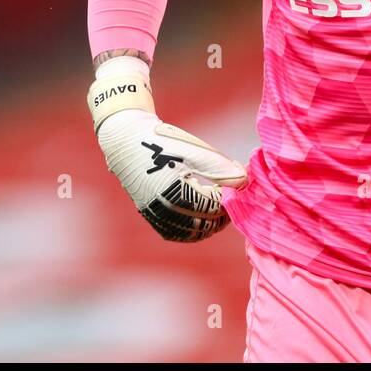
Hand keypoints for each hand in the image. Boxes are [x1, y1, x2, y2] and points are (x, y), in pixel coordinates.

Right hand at [98, 107, 247, 241]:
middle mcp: (163, 209)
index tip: (237, 187)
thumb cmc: (162, 141)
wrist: (126, 138)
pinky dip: (190, 229)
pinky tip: (200, 216)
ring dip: (208, 224)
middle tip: (231, 198)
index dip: (229, 200)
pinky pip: (174, 232)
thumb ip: (219, 167)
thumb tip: (244, 180)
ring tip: (218, 207)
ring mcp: (154, 214)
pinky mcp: (149, 213)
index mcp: (175, 193)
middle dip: (221, 214)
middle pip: (203, 225)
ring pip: (189, 233)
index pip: (213, 208)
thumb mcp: (193, 151)